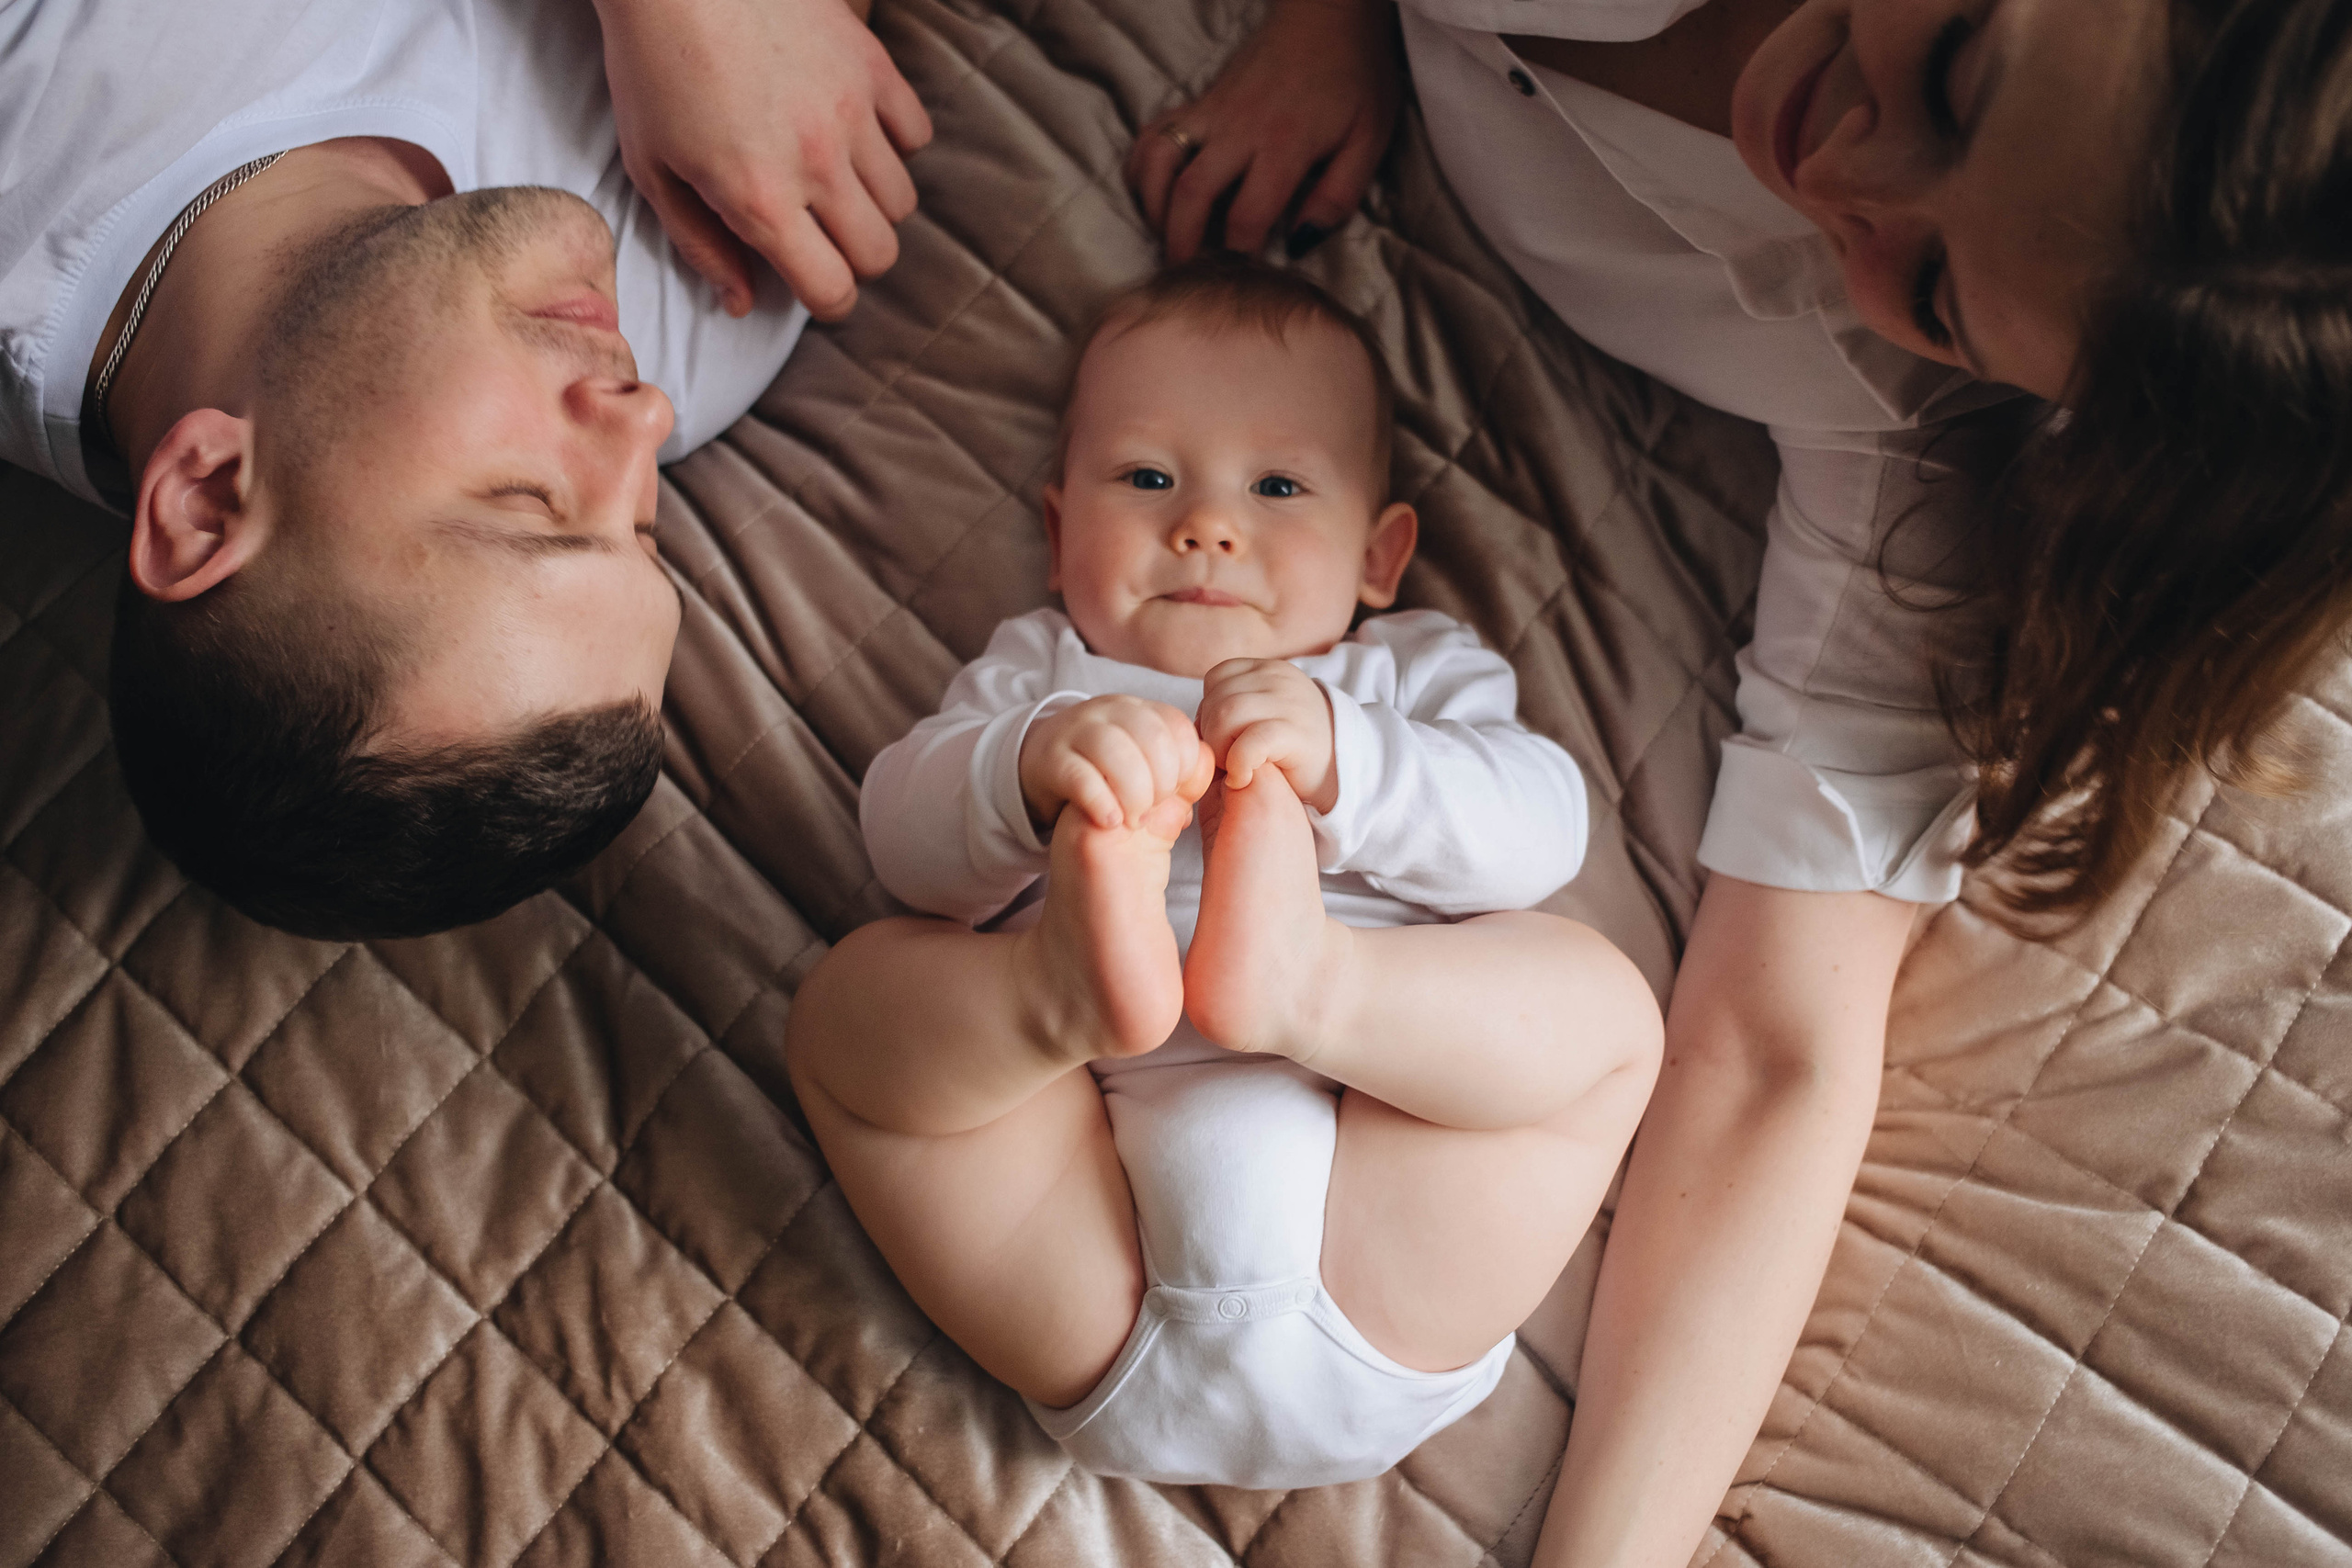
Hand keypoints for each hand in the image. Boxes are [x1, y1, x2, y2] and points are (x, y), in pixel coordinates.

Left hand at [594, 0, 933, 319]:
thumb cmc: (652, 67)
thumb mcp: (652, 166)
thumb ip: (699, 243)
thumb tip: (742, 302)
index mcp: (759, 199)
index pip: (832, 290)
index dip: (826, 300)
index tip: (813, 285)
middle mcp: (817, 163)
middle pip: (879, 254)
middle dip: (852, 258)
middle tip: (822, 234)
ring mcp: (852, 111)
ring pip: (903, 201)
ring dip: (873, 204)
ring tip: (835, 182)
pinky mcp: (872, 67)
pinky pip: (917, 134)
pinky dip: (894, 144)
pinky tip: (856, 133)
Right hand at [1019, 696, 1215, 834]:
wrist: (1042, 759)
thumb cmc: (1108, 769)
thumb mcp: (1145, 761)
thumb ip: (1179, 771)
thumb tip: (1210, 779)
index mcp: (1140, 708)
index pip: (1178, 728)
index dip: (1187, 766)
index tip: (1179, 793)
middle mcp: (1109, 710)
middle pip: (1152, 739)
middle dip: (1162, 782)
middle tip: (1155, 809)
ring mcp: (1076, 731)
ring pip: (1115, 753)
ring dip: (1133, 793)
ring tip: (1134, 819)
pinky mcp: (1050, 759)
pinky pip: (1080, 777)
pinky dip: (1101, 802)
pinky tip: (1111, 822)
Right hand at [1125, 0, 1402, 260]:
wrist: (1327, 13)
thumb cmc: (1355, 77)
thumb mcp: (1369, 140)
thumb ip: (1338, 196)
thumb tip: (1301, 242)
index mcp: (1284, 146)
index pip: (1246, 217)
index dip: (1238, 258)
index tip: (1242, 281)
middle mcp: (1238, 130)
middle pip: (1191, 197)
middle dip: (1182, 246)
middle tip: (1187, 278)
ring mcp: (1211, 112)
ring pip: (1160, 164)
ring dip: (1155, 208)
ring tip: (1166, 237)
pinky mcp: (1198, 100)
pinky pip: (1153, 135)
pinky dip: (1143, 168)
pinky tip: (1154, 194)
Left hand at [1197, 659, 1336, 811]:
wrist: (1346, 770)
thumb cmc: (1294, 750)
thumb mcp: (1265, 714)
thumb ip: (1233, 710)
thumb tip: (1194, 726)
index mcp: (1268, 669)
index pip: (1217, 677)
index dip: (1209, 710)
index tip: (1223, 739)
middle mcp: (1279, 678)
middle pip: (1218, 698)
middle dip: (1212, 735)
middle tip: (1226, 760)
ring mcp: (1290, 703)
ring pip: (1227, 714)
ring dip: (1220, 749)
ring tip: (1233, 768)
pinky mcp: (1296, 734)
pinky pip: (1249, 742)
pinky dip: (1237, 763)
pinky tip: (1243, 778)